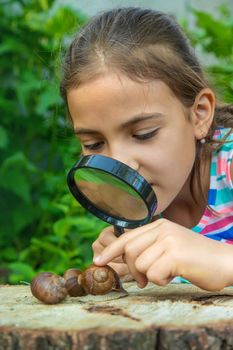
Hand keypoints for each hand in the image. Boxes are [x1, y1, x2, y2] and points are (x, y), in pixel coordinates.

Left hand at [93, 219, 232, 290]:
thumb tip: (122, 259)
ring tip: (165, 274)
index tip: (98, 261)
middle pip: (129, 250)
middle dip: (132, 269)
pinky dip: (161, 280)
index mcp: (159, 225)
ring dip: (150, 276)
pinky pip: (154, 273)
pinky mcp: (176, 254)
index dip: (110, 250)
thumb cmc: (195, 258)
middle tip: (144, 280)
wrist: (225, 261)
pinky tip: (174, 275)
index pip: (127, 237)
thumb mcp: (169, 246)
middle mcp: (162, 229)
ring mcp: (169, 240)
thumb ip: (148, 247)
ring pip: (140, 264)